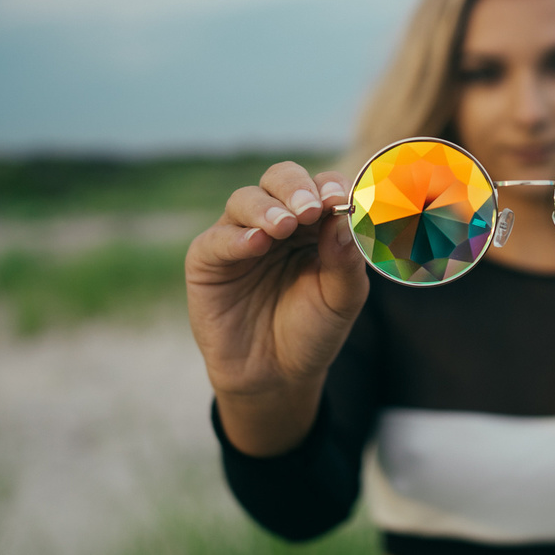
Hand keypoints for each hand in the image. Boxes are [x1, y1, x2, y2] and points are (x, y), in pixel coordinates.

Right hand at [185, 162, 367, 453]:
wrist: (277, 375)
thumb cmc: (312, 329)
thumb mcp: (341, 298)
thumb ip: (346, 259)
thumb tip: (344, 220)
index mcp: (314, 223)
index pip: (321, 187)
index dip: (330, 187)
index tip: (340, 201)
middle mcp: (276, 221)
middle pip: (280, 179)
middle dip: (296, 188)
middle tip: (311, 208)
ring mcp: (240, 237)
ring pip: (245, 199)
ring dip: (266, 208)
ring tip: (283, 225)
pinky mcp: (208, 260)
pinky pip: (217, 239)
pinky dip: (236, 237)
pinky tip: (256, 243)